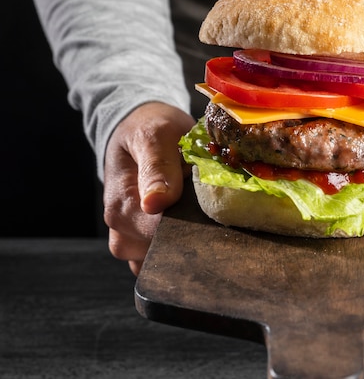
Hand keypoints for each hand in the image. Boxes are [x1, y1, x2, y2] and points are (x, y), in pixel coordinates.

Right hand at [103, 102, 196, 274]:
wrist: (139, 130)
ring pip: (167, 260)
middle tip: (215, 209)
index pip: (157, 234)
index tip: (213, 210)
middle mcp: (123, 231)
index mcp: (121, 206)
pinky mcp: (147, 245)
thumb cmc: (149, 130)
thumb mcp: (154, 135)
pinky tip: (198, 221)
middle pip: (164, 252)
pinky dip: (186, 246)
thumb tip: (155, 203)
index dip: (189, 225)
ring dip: (191, 241)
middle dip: (193, 235)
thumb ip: (156, 167)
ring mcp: (134, 242)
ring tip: (204, 210)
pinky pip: (168, 259)